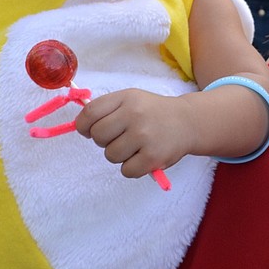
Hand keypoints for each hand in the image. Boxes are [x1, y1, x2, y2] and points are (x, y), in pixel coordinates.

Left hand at [75, 88, 195, 177]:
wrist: (188, 122)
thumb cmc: (154, 112)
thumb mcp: (132, 99)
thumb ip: (107, 109)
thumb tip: (81, 127)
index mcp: (126, 98)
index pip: (90, 113)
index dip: (83, 126)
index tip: (88, 131)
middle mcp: (134, 115)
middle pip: (98, 136)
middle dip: (104, 141)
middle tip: (119, 138)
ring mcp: (144, 136)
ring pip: (111, 155)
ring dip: (119, 155)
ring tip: (135, 147)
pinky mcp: (153, 157)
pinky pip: (126, 171)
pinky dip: (132, 168)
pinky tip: (142, 157)